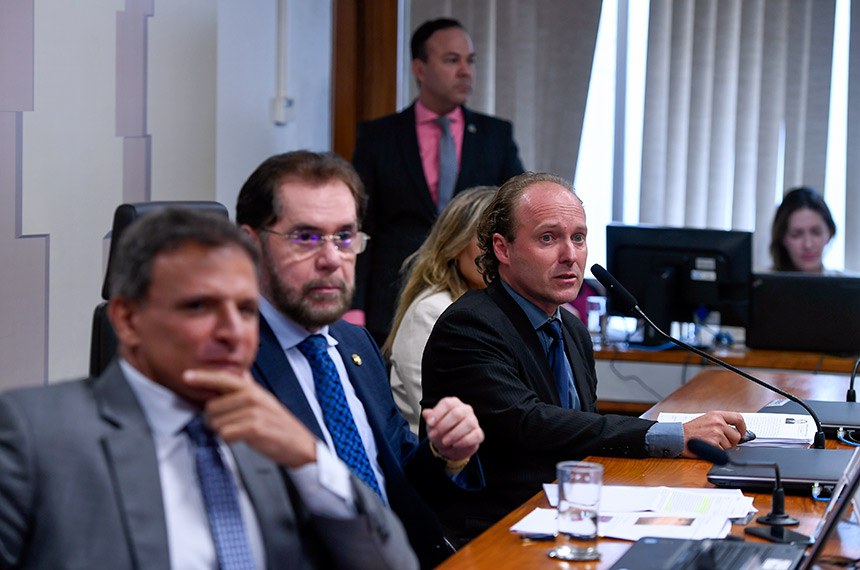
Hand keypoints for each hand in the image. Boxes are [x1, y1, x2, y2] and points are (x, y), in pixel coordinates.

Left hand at [183, 369, 317, 467]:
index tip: (186, 376)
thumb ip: (249, 387)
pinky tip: (242, 439)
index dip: (203, 377)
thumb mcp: (265, 401)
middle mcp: (253, 397)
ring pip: (217, 422)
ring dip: (223, 431)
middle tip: (230, 424)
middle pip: (212, 406)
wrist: (299, 445)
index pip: (223, 379)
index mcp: (253, 389)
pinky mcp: (254, 428)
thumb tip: (240, 374)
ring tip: (239, 432)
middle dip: (215, 419)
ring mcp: (254, 412)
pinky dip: (230, 440)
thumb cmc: (279, 425)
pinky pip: (226, 434)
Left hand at [422, 397, 483, 461]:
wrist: (449, 446)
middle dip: (444, 426)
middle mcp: (465, 409)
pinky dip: (464, 441)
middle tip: (434, 435)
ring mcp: (474, 421)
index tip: (430, 424)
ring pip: (468, 424)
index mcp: (453, 403)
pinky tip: (455, 445)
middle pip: (457, 413)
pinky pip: (476, 435)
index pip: (447, 403)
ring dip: (454, 434)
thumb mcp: (432, 424)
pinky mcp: (479, 433)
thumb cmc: (441, 430)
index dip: (438, 413)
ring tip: (444, 442)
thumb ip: (429, 417)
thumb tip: (426, 413)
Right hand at [680, 411, 746, 457]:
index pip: (738, 418)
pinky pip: (723, 452)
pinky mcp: (713, 444)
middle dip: (731, 442)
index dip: (743, 427)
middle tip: (720, 442)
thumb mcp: (706, 420)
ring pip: (730, 445)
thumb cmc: (690, 431)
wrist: (677, 437)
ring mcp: (716, 433)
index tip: (742, 432)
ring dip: (722, 447)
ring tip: (709, 443)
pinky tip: (708, 448)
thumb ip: (721, 423)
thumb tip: (737, 432)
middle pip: (736, 436)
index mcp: (716, 415)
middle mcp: (717, 422)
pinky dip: (717, 453)